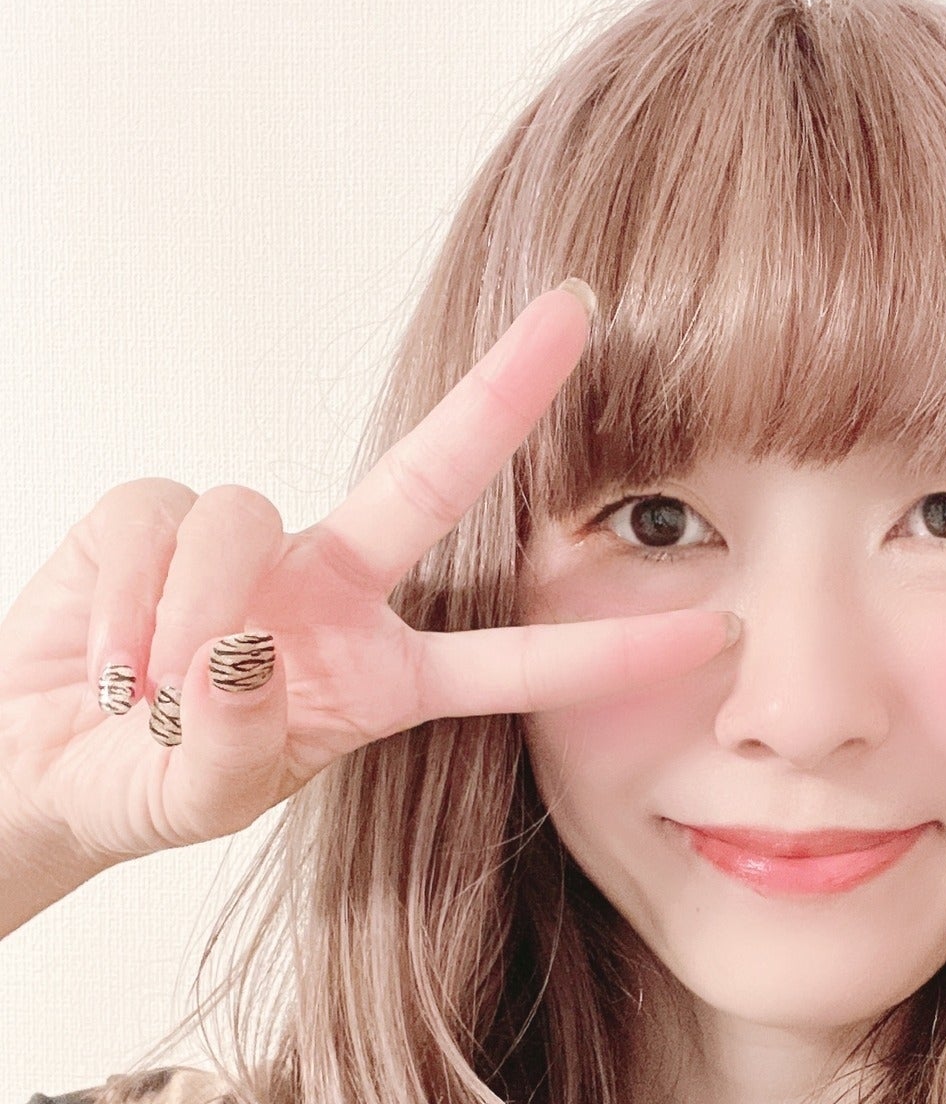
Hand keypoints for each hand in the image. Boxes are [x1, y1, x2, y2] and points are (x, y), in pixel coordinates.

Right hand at [0, 283, 736, 893]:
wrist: (41, 762)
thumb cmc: (148, 785)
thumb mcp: (205, 797)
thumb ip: (238, 747)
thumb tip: (247, 647)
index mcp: (383, 677)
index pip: (518, 662)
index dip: (614, 649)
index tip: (719, 630)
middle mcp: (335, 593)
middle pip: (434, 476)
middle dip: (505, 390)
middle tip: (581, 306)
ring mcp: (252, 547)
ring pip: (240, 518)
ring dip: (183, 618)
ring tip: (148, 692)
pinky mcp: (157, 513)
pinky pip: (152, 521)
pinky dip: (121, 601)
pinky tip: (109, 659)